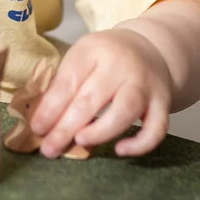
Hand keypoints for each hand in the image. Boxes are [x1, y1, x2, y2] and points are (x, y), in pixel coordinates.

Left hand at [28, 27, 174, 157]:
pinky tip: (120, 150)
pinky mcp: (162, 102)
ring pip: (124, 111)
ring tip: (80, 142)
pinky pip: (156, 128)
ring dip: (100, 131)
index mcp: (93, 50)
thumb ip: (64, 86)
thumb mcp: (82, 58)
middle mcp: (121, 65)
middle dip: (66, 127)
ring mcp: (144, 84)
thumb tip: (42, 124)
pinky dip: (139, 144)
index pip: (68, 82)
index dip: (50, 108)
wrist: (149, 48)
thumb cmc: (106, 59)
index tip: (37, 129)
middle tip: (50, 148)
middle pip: (91, 99)